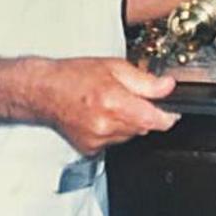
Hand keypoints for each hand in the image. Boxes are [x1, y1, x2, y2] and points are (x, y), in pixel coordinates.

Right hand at [38, 58, 179, 155]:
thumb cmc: (74, 76)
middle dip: (144, 114)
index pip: (154, 120)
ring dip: (129, 122)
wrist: (44, 91)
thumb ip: (144, 80)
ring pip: (130, 135)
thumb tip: (168, 86)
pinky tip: (100, 115)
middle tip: (130, 97)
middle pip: (143, 128)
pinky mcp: (90, 149)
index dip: (167, 116)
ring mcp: (97, 139)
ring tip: (111, 104)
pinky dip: (113, 130)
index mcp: (113, 102)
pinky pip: (114, 141)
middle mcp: (105, 124)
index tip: (172, 112)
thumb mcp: (113, 67)